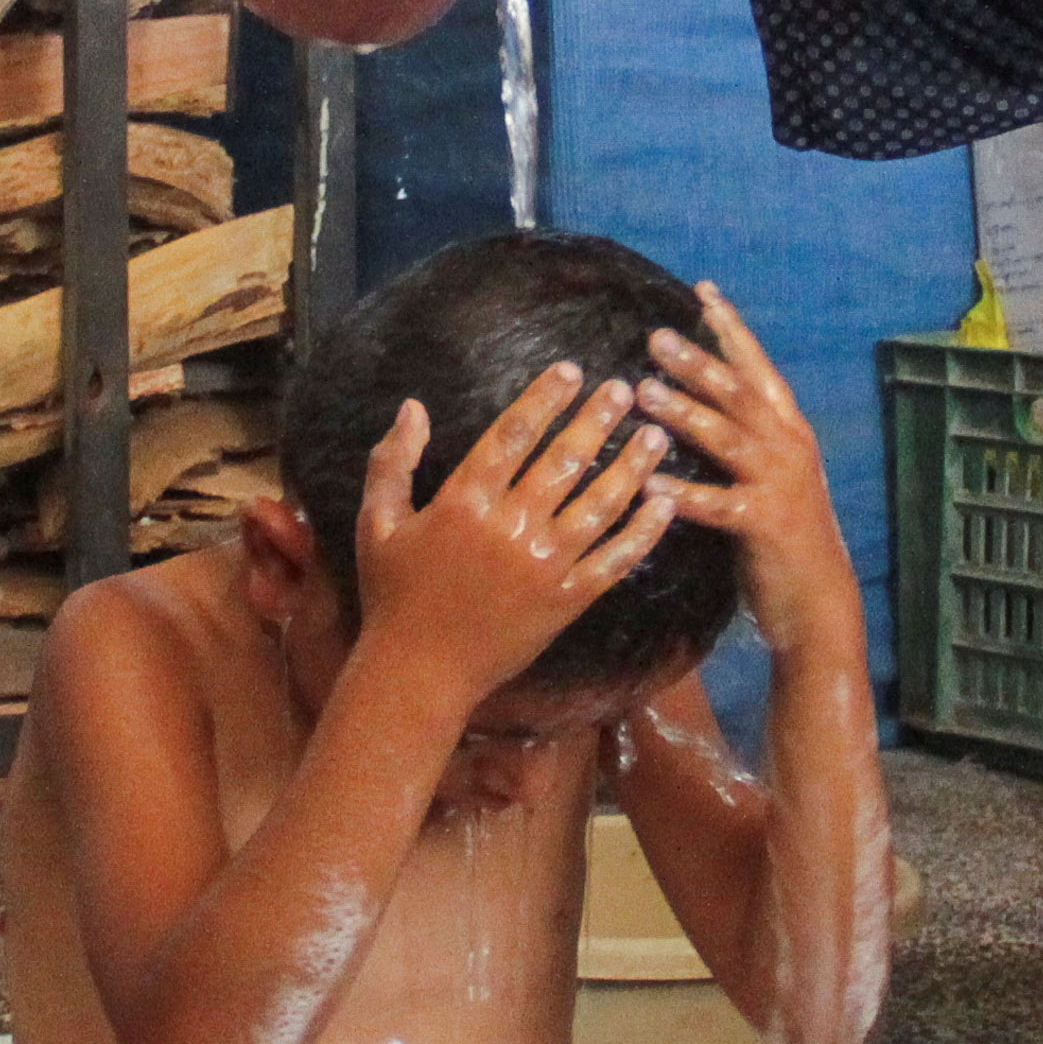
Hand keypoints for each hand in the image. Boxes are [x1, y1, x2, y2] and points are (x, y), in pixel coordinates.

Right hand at [348, 364, 675, 691]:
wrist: (421, 672)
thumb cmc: (393, 595)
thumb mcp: (378, 523)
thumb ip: (393, 462)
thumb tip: (412, 408)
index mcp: (463, 501)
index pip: (513, 434)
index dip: (544, 398)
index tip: (571, 371)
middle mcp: (511, 526)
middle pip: (564, 460)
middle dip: (597, 420)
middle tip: (624, 390)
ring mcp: (545, 565)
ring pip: (599, 505)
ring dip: (630, 468)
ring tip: (655, 437)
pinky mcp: (567, 600)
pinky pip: (613, 560)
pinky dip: (642, 533)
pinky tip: (664, 504)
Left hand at [638, 285, 859, 648]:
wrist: (818, 599)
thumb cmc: (783, 534)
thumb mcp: (771, 472)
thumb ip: (745, 435)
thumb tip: (703, 395)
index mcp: (788, 429)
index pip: (758, 366)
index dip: (732, 328)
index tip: (703, 290)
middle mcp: (788, 446)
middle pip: (739, 391)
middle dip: (697, 360)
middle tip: (655, 337)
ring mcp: (779, 484)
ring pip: (727, 437)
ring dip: (684, 411)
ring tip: (643, 392)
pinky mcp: (765, 524)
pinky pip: (717, 504)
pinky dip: (683, 493)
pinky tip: (648, 484)